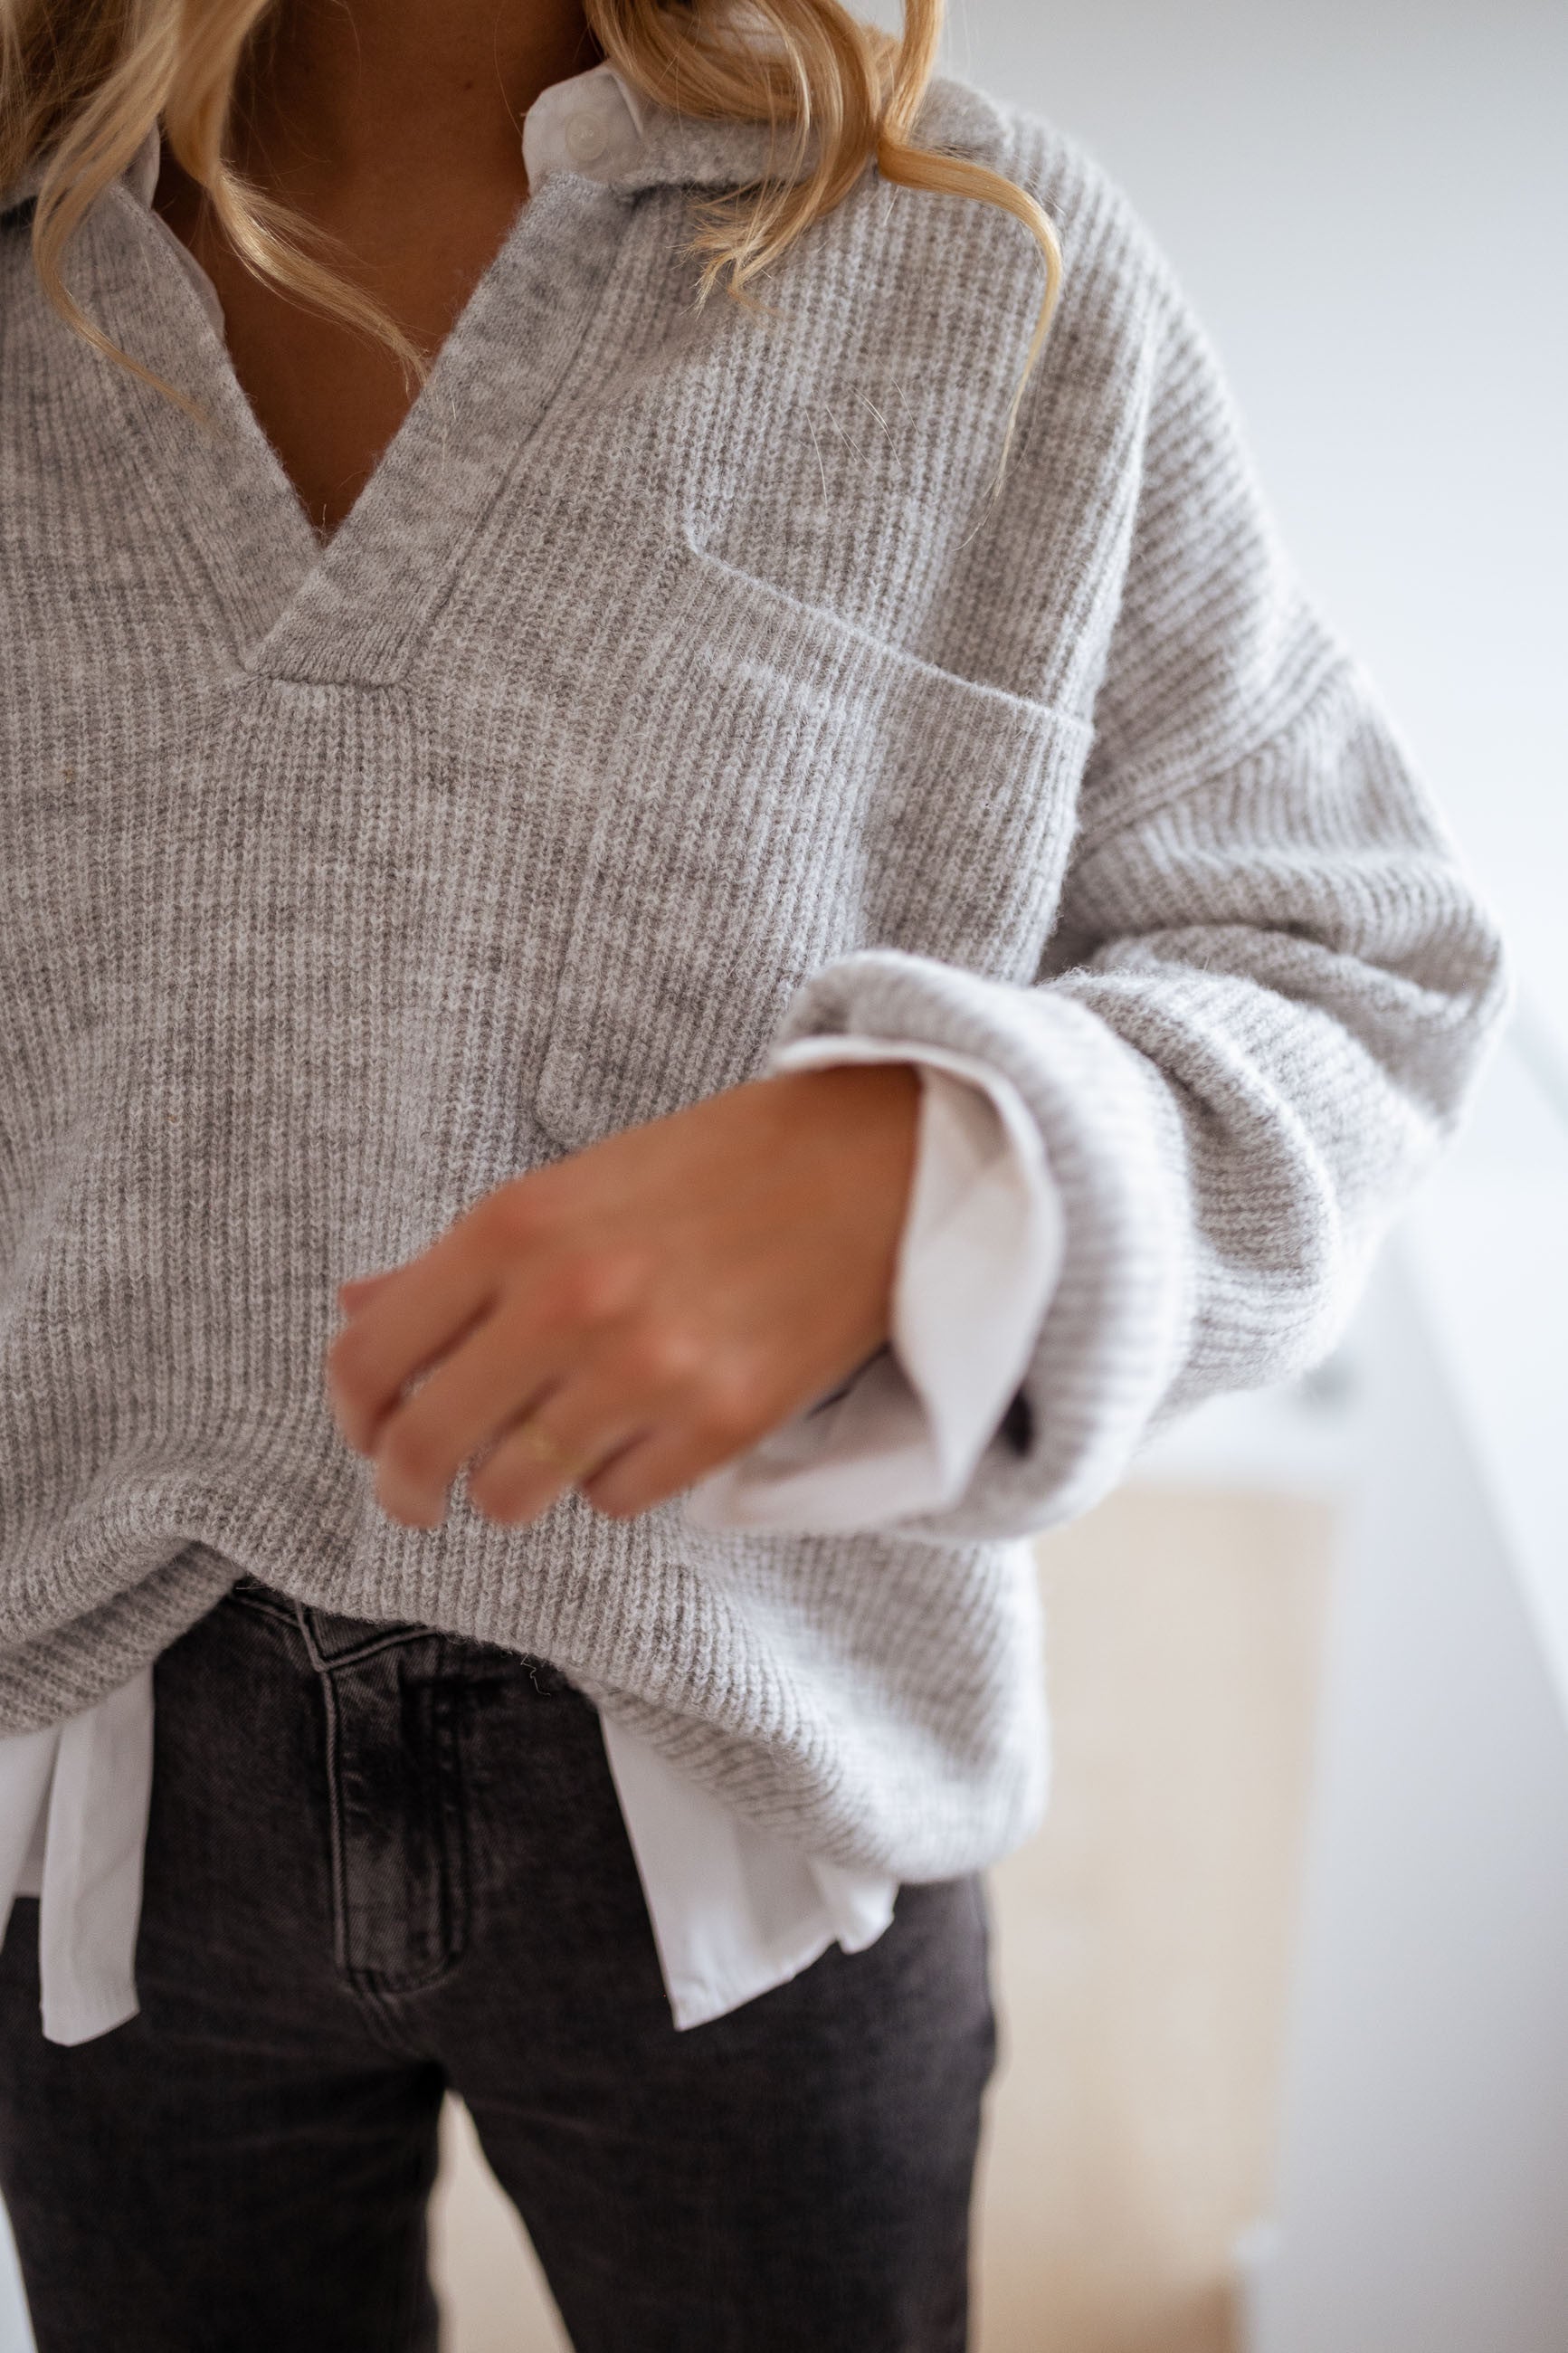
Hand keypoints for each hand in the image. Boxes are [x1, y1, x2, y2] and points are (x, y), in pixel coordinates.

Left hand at [325, 1063, 920, 1530]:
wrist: (870, 1162)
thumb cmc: (714, 1169)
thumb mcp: (566, 1189)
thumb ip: (454, 1263)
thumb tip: (352, 1311)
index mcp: (512, 1227)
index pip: (369, 1356)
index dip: (353, 1414)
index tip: (370, 1432)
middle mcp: (567, 1300)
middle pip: (423, 1448)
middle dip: (406, 1489)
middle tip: (419, 1496)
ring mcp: (645, 1368)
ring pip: (512, 1493)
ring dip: (514, 1487)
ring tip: (547, 1450)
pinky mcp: (720, 1422)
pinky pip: (614, 1501)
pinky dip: (613, 1480)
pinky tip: (642, 1429)